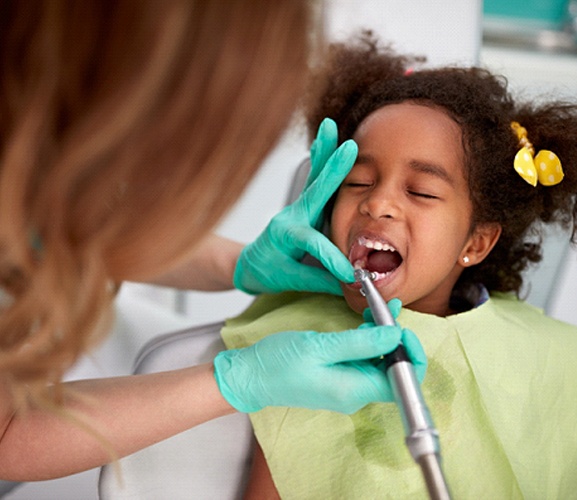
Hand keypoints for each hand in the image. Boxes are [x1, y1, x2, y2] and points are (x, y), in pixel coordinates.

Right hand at [213, 306, 425, 413]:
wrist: (250, 376)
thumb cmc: (278, 363)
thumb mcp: (320, 346)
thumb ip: (361, 342)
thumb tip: (396, 335)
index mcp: (354, 390)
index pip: (403, 381)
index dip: (410, 354)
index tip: (400, 327)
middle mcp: (356, 393)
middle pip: (395, 370)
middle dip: (397, 339)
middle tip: (387, 311)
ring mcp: (348, 387)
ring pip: (380, 362)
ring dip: (382, 336)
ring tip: (377, 309)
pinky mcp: (340, 378)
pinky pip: (364, 360)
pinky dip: (368, 340)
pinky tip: (365, 321)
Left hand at [233, 118, 356, 294]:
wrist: (249, 263)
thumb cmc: (267, 271)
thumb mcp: (290, 281)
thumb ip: (320, 281)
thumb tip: (350, 285)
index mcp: (285, 237)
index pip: (314, 244)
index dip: (333, 259)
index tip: (349, 274)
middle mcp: (291, 217)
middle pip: (314, 191)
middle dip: (332, 170)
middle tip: (348, 148)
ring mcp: (297, 209)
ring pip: (315, 178)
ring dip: (324, 152)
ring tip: (329, 127)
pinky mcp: (304, 207)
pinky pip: (315, 181)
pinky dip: (321, 159)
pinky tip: (326, 140)